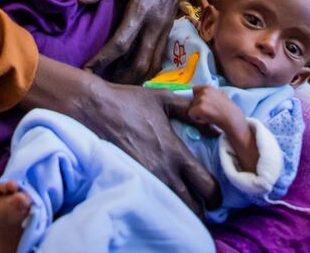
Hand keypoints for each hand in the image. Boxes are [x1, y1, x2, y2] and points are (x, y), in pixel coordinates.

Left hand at [80, 0, 186, 82]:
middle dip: (120, 77)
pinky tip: (134, 75)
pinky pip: (160, 59)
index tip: (88, 69)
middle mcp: (155, 25)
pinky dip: (147, 71)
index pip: (121, 43)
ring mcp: (165, 30)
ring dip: (135, 78)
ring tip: (116, 83)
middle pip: (139, 63)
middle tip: (101, 84)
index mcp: (141, 10)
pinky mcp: (170, 32)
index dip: (103, 59)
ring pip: (152, 65)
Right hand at [86, 81, 220, 214]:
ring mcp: (145, 179)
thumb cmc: (129, 101)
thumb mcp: (164, 100)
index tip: (214, 196)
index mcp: (175, 152)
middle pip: (191, 207)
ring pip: (171, 208)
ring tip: (183, 204)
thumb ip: (191, 112)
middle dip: (201, 210)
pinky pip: (151, 202)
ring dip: (181, 209)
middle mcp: (163, 171)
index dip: (215, 195)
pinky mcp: (129, 182)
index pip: (206, 185)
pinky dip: (160, 205)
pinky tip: (161, 198)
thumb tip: (213, 126)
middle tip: (201, 206)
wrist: (94, 109)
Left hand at [185, 85, 244, 136]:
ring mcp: (201, 99)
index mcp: (209, 87)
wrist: (232, 119)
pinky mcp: (199, 108)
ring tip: (209, 115)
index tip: (204, 104)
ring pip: (191, 107)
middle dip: (198, 106)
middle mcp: (204, 91)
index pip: (194, 89)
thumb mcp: (221, 95)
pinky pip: (191, 114)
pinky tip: (206, 119)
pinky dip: (197, 119)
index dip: (197, 98)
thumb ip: (211, 93)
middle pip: (192, 100)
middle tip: (209, 111)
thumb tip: (202, 95)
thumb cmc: (228, 110)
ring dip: (198, 113)